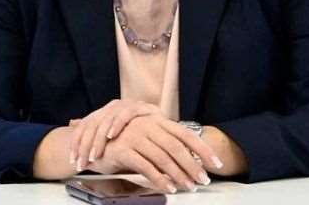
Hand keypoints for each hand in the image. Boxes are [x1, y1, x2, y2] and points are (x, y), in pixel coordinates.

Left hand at [68, 99, 163, 170]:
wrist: (161, 124)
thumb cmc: (136, 130)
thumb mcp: (113, 132)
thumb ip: (94, 127)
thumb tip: (71, 122)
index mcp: (103, 112)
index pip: (84, 126)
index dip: (76, 143)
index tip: (73, 160)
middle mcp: (112, 107)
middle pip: (93, 125)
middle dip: (86, 146)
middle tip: (84, 162)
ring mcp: (126, 105)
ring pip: (106, 121)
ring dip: (99, 139)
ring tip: (95, 155)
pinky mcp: (141, 107)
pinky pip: (126, 114)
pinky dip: (117, 124)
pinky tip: (112, 135)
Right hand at [86, 115, 221, 193]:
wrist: (92, 139)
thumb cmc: (122, 140)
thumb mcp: (146, 137)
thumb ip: (164, 144)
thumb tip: (190, 160)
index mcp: (157, 120)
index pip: (186, 134)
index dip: (203, 149)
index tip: (216, 163)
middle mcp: (148, 125)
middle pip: (177, 147)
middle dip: (193, 165)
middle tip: (203, 180)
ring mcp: (136, 135)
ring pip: (164, 157)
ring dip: (179, 175)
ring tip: (188, 187)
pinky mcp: (124, 149)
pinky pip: (146, 166)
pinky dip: (160, 179)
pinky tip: (168, 187)